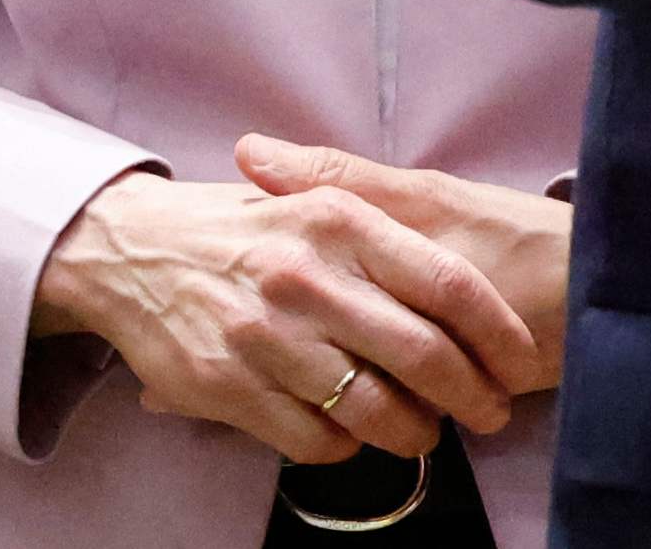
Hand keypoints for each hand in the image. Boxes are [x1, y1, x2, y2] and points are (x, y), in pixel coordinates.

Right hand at [29, 166, 542, 465]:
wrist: (131, 250)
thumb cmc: (242, 229)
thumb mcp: (316, 203)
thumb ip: (390, 230)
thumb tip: (474, 286)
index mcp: (339, 220)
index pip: (448, 283)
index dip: (498, 333)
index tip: (519, 362)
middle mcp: (307, 274)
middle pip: (423, 355)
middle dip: (471, 397)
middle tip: (485, 412)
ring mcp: (267, 334)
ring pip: (374, 409)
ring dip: (411, 431)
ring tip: (419, 430)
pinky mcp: (230, 386)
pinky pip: (316, 439)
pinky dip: (346, 447)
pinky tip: (347, 433)